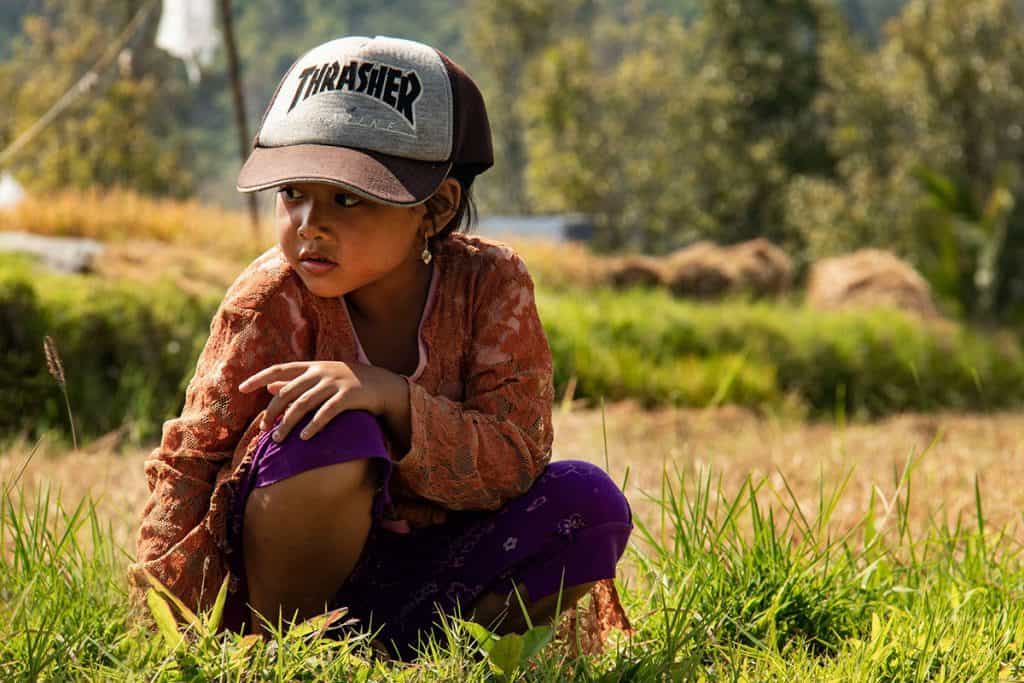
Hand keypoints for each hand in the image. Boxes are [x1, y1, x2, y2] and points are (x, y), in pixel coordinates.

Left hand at [238, 361, 404, 441]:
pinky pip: (326, 413)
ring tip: (278, 440)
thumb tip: (269, 386)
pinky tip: (305, 438)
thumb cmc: (347, 383)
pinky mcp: (348, 396)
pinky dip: (314, 425)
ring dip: (288, 423)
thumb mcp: (321, 378)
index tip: (241, 389)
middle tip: (264, 430)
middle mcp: (320, 372)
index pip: (279, 368)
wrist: (383, 384)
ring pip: (303, 404)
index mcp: (311, 367)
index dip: (258, 377)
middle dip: (272, 412)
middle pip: (288, 392)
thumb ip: (296, 382)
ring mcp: (335, 383)